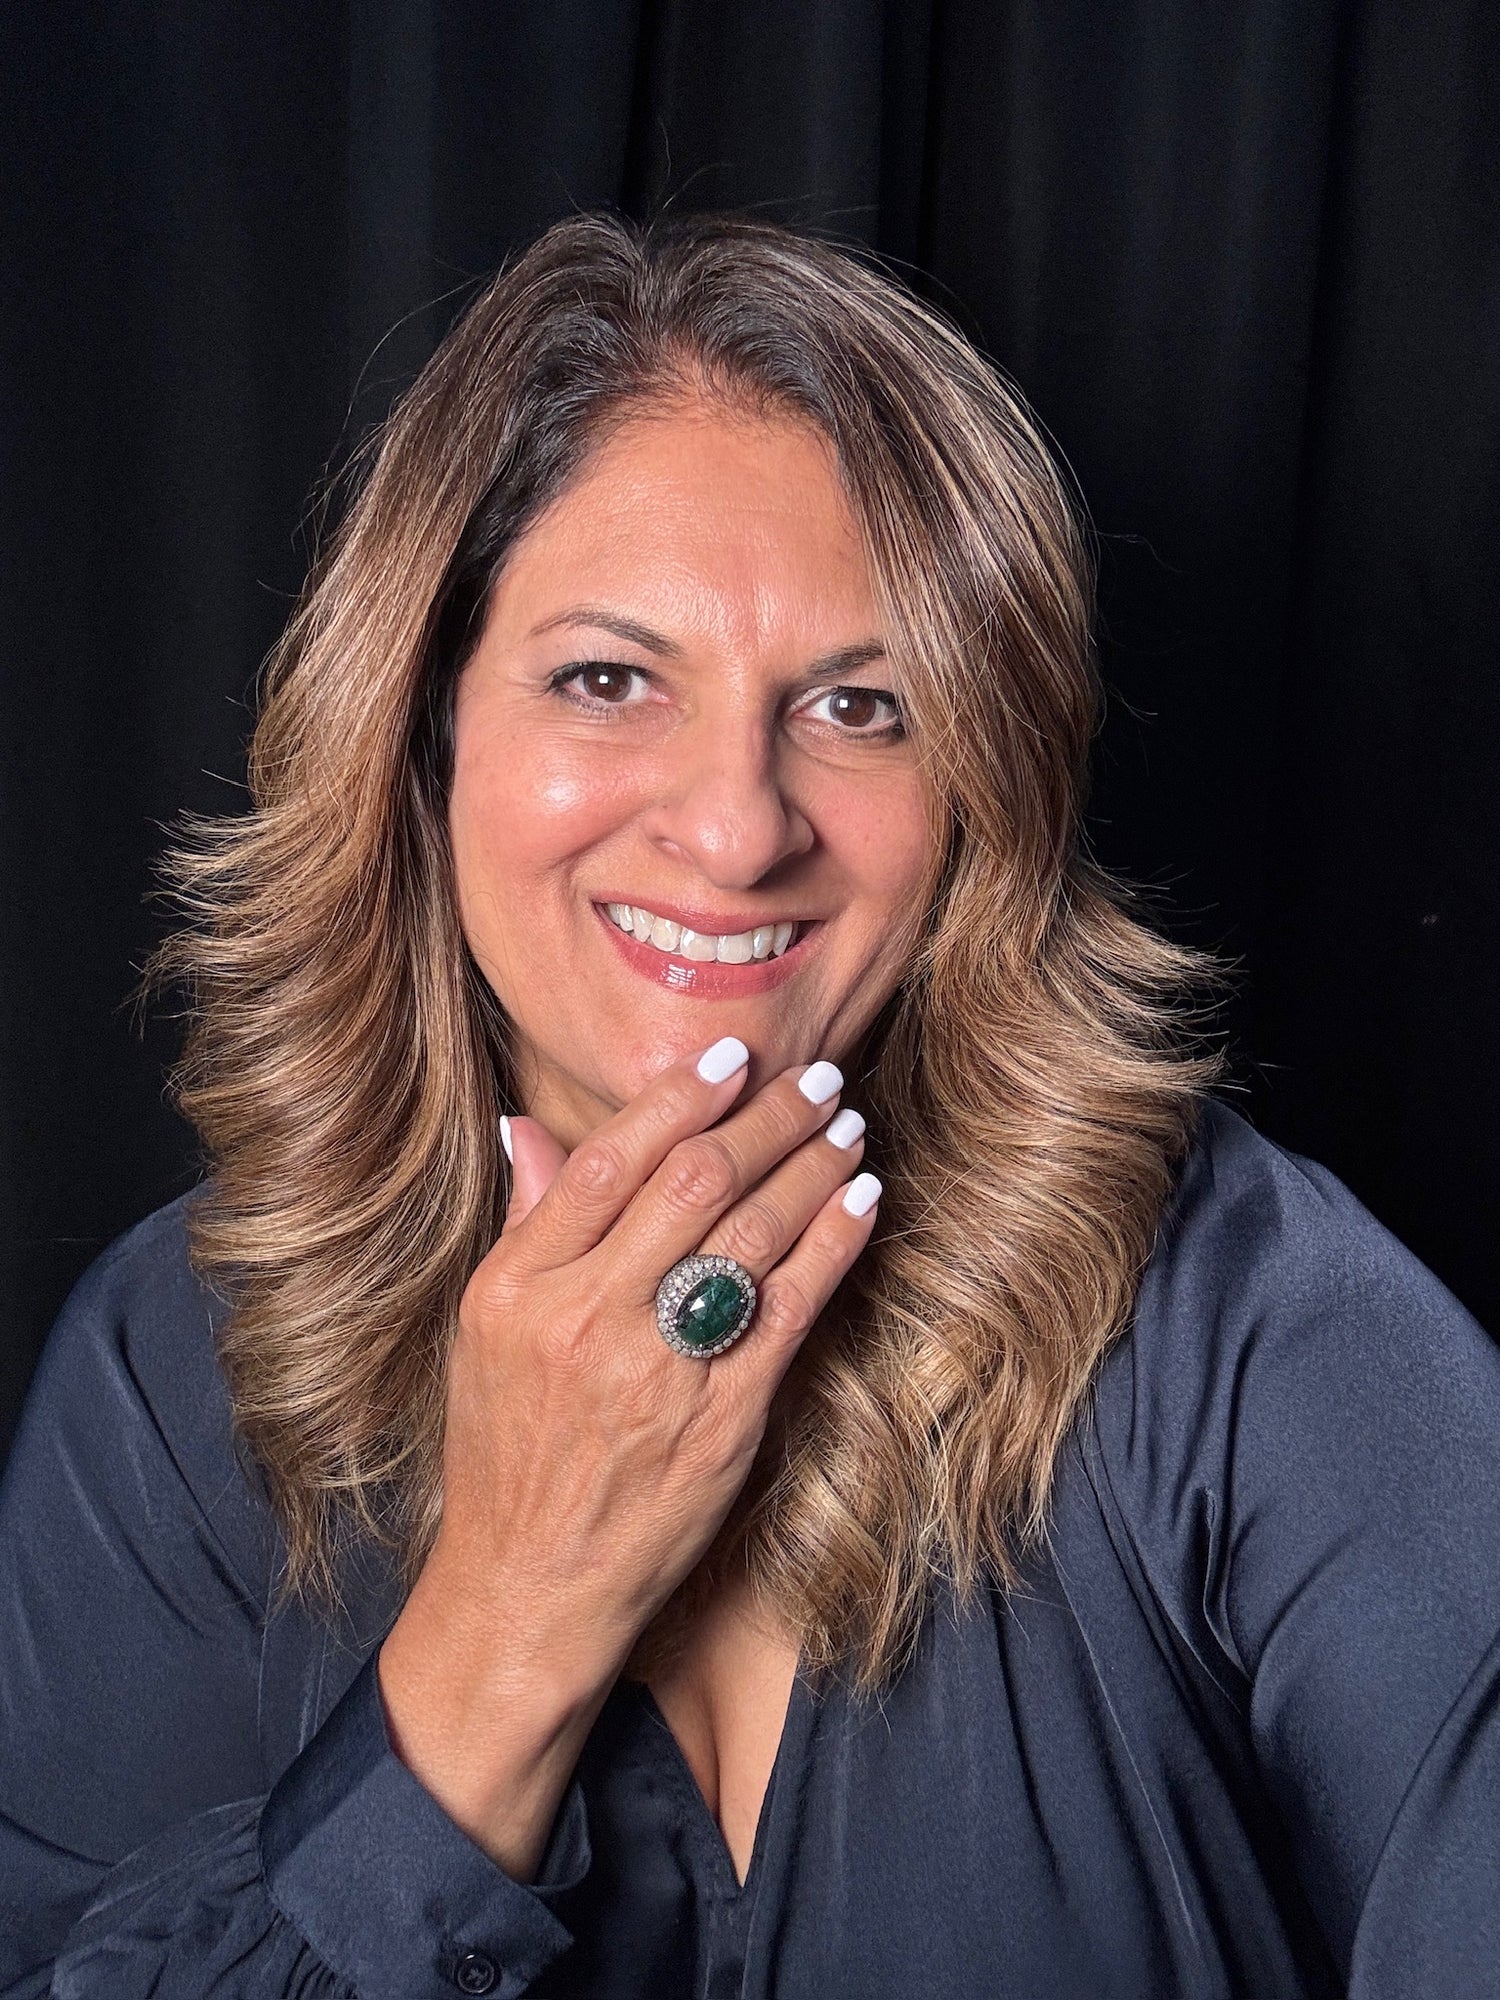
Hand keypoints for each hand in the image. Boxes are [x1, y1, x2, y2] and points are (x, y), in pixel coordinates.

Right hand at [377, 1036, 878, 1876]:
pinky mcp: (723, 1419)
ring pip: (752, 1233)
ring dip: (811, 1167)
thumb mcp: (484, 1335)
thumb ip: (524, 1227)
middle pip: (694, 1181)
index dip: (680, 1097)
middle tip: (815, 1077)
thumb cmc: (505, 1454)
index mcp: (517, 1288)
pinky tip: (861, 1200)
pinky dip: (833, 1242)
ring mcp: (657, 1370)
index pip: (609, 1160)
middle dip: (767, 1117)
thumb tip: (532, 1128)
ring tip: (846, 1125)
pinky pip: (791, 1307)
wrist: (531, 1587)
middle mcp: (584, 1319)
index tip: (732, 1057)